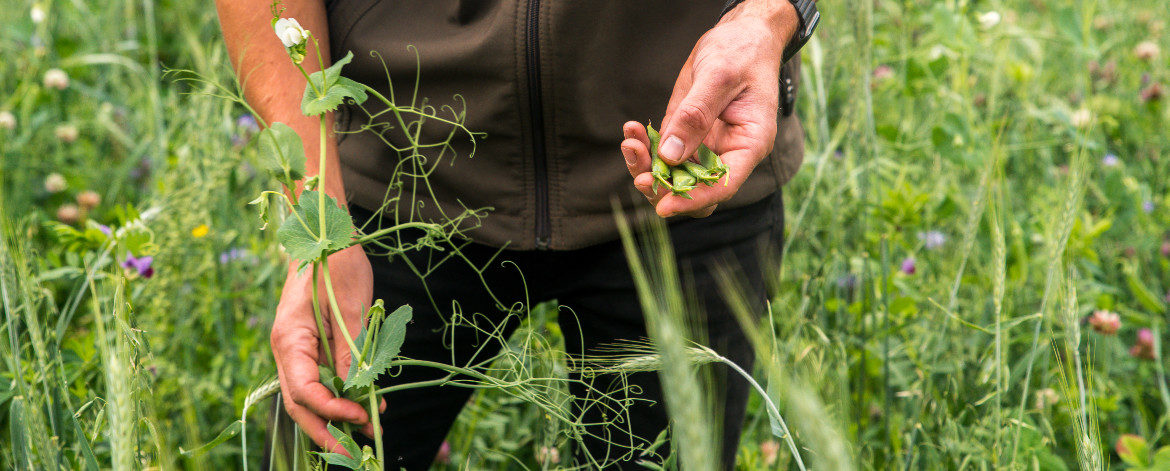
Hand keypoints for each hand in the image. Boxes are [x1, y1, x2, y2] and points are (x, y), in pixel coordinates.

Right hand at [270, 244, 383, 452]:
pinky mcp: (310, 348)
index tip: (361, 418)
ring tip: (364, 439)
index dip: (332, 410)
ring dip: (334, 420)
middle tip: (353, 455)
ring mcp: (296, 350)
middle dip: (325, 432)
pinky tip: (363, 410)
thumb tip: (357, 390)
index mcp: (290, 339)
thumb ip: (351, 350)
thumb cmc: (336, 264)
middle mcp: (287, 349)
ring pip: (309, 397)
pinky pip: (320, 381)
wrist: (326, 237)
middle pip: (300, 404)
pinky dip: (339, 398)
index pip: (303, 390)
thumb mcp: (351, 307)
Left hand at [622, 0, 796, 217]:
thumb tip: (670, 155)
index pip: (722, 185)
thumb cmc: (740, 52)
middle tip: (638, 171)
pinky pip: (661, 153)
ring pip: (673, 175)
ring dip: (647, 166)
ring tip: (630, 142)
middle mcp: (727, 153)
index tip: (662, 206)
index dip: (692, 199)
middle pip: (694, 189)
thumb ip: (695, 116)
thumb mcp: (719, 77)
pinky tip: (631, 131)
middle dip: (663, 185)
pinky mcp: (685, 134)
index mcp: (749, 144)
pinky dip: (643, 147)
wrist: (739, 35)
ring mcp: (704, 146)